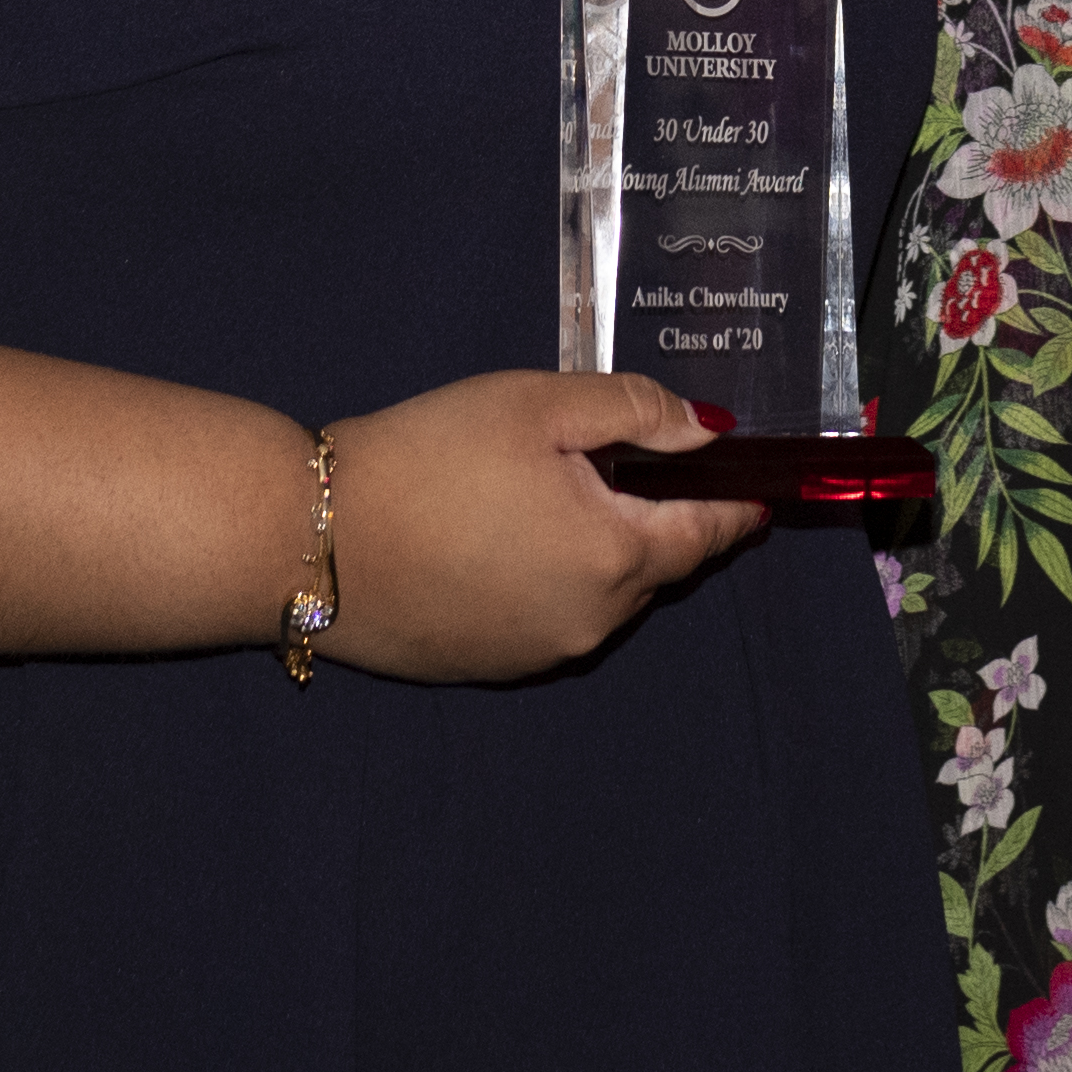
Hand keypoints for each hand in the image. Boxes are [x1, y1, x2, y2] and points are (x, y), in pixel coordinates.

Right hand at [307, 370, 761, 682]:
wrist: (311, 536)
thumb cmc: (430, 456)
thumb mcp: (537, 405)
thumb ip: (634, 411)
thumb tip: (708, 433)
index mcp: (617, 556)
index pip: (706, 534)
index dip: (734, 508)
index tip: (759, 494)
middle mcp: (591, 622)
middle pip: (652, 566)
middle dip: (655, 519)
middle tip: (630, 468)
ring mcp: (538, 654)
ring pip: (600, 596)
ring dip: (598, 552)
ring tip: (551, 498)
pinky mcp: (489, 666)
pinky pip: (548, 619)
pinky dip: (549, 581)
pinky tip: (502, 542)